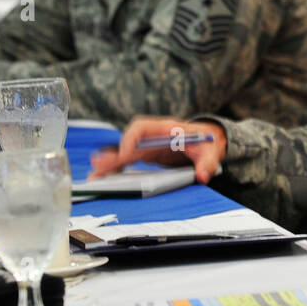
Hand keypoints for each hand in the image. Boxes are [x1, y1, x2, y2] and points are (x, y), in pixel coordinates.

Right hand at [89, 117, 226, 184]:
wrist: (209, 140)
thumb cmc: (208, 142)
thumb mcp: (212, 150)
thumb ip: (208, 162)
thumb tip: (203, 175)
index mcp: (167, 128)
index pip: (142, 127)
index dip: (131, 139)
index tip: (126, 154)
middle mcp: (154, 136)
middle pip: (128, 142)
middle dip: (113, 154)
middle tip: (98, 167)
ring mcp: (149, 145)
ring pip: (124, 152)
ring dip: (110, 163)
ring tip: (94, 177)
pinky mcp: (147, 155)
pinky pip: (128, 160)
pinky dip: (116, 169)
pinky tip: (104, 178)